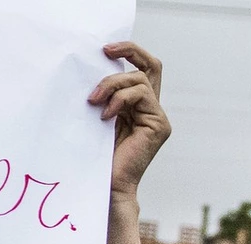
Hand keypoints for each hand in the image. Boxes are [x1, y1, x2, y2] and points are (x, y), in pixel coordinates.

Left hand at [88, 42, 170, 196]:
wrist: (107, 186)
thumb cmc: (96, 156)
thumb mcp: (97, 117)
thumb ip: (103, 95)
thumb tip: (92, 68)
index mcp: (138, 106)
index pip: (141, 69)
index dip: (128, 52)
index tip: (104, 50)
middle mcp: (152, 109)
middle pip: (152, 65)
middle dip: (130, 50)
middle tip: (105, 50)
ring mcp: (158, 117)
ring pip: (140, 79)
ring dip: (112, 84)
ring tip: (93, 100)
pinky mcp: (159, 125)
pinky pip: (141, 95)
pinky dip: (120, 100)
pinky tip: (105, 116)